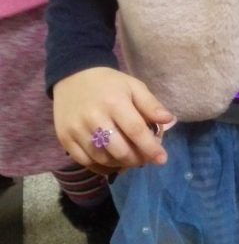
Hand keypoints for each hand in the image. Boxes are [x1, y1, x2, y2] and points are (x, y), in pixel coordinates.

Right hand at [53, 67, 175, 171]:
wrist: (72, 77)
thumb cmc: (109, 84)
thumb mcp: (134, 86)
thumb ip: (151, 105)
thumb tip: (169, 120)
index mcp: (114, 103)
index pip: (136, 131)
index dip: (151, 148)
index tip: (162, 159)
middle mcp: (94, 118)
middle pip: (119, 150)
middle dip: (137, 159)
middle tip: (145, 159)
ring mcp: (76, 130)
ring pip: (102, 158)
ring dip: (121, 164)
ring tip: (130, 159)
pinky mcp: (64, 138)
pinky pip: (85, 161)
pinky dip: (101, 166)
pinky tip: (112, 162)